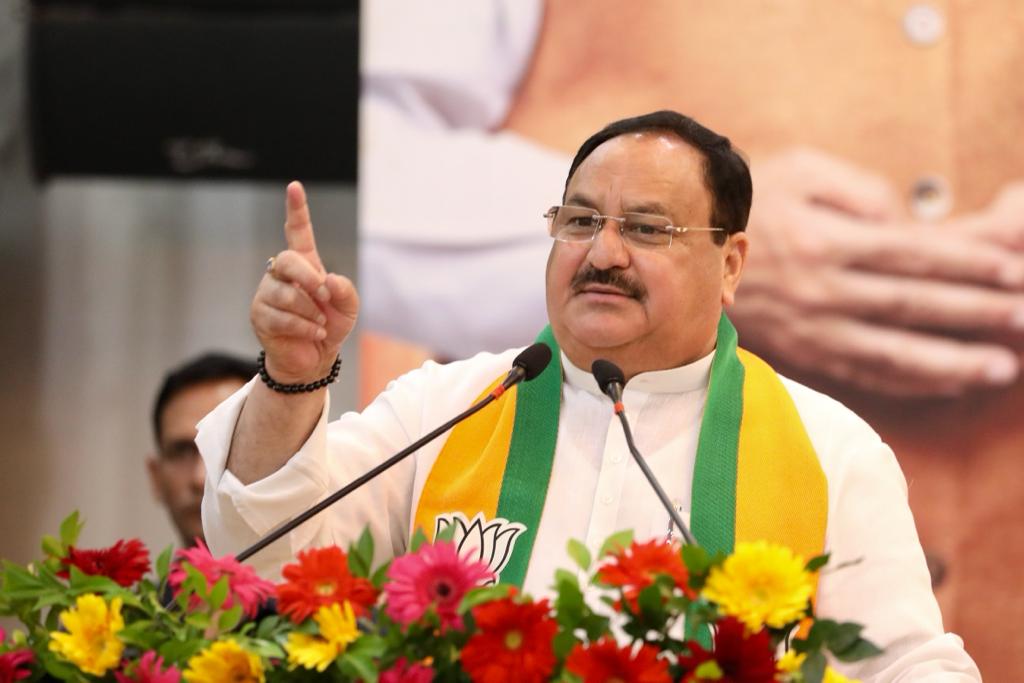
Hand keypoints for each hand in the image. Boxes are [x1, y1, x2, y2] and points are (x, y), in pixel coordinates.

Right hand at [252, 181, 358, 383]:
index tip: (295, 187)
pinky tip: (313, 333)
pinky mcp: (259, 315)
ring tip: (321, 324)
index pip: (297, 232)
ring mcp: (267, 293)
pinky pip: (281, 317)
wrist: (314, 358)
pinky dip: (304, 326)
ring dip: (310, 311)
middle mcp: (282, 274)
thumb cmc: (330, 326)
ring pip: (286, 294)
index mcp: (305, 264)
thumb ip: (345, 290)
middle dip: (309, 278)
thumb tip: (328, 281)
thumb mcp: (348, 307)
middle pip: (288, 261)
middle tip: (324, 295)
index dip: (296, 209)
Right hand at [729, 148, 1023, 396]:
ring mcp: (810, 329)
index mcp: (823, 242)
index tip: (1012, 268)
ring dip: (950, 361)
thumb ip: (858, 190)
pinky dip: (906, 383)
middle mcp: (820, 291)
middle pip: (910, 305)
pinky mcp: (802, 352)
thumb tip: (904, 221)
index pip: (909, 254)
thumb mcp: (799, 170)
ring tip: (1000, 367)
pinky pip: (860, 374)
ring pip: (890, 351)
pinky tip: (944, 384)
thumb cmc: (749, 200)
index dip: (965, 262)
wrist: (683, 247)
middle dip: (975, 312)